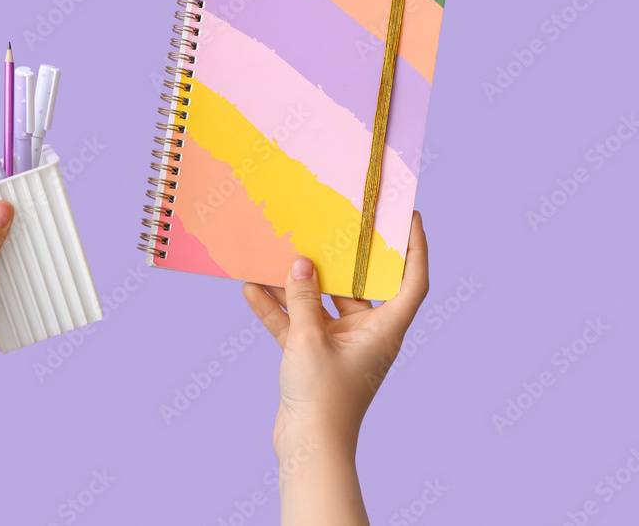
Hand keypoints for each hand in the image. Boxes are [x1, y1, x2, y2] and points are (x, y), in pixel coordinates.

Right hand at [243, 211, 428, 450]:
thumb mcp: (309, 339)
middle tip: (333, 225)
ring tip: (277, 254)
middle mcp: (367, 335)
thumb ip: (303, 298)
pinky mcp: (313, 358)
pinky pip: (296, 325)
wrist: (308, 449)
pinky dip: (278, 310)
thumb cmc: (323, 398)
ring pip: (320, 304)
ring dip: (298, 285)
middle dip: (342, 259)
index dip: (415, 248)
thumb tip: (301, 263)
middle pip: (359, 287)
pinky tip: (252, 289)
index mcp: (384, 330)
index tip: (407, 218)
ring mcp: (339, 346)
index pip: (412, 281)